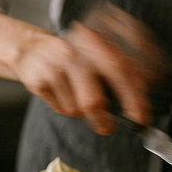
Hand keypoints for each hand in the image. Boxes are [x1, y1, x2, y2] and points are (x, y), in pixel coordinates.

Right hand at [14, 4, 161, 133]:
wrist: (30, 48)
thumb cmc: (72, 59)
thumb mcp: (96, 57)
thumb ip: (119, 76)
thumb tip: (141, 106)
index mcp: (95, 43)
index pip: (121, 71)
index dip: (135, 97)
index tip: (142, 117)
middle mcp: (75, 54)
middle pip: (95, 99)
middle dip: (107, 119)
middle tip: (112, 128)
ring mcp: (54, 68)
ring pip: (78, 109)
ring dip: (85, 113)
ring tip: (80, 99)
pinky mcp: (39, 81)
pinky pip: (62, 109)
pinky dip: (67, 108)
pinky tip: (63, 94)